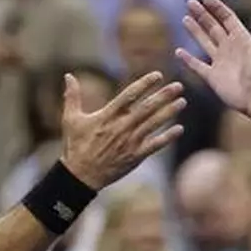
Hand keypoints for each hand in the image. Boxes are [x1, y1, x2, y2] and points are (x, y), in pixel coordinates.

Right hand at [59, 71, 184, 189]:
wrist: (80, 176)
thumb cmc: (75, 146)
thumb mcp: (70, 119)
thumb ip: (72, 96)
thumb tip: (68, 75)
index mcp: (107, 116)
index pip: (129, 95)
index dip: (144, 84)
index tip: (158, 75)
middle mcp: (121, 127)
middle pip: (146, 108)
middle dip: (163, 96)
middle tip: (178, 86)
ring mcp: (129, 142)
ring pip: (153, 124)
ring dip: (169, 112)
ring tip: (182, 101)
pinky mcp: (135, 157)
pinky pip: (155, 145)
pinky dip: (167, 137)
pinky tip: (179, 129)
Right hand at [176, 0, 250, 114]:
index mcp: (241, 39)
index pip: (227, 18)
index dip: (217, 8)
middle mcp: (229, 48)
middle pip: (213, 27)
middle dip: (202, 15)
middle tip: (190, 3)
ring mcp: (220, 62)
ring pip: (204, 42)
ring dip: (195, 31)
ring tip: (185, 19)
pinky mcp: (213, 77)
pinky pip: (197, 66)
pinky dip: (188, 59)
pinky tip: (179, 52)